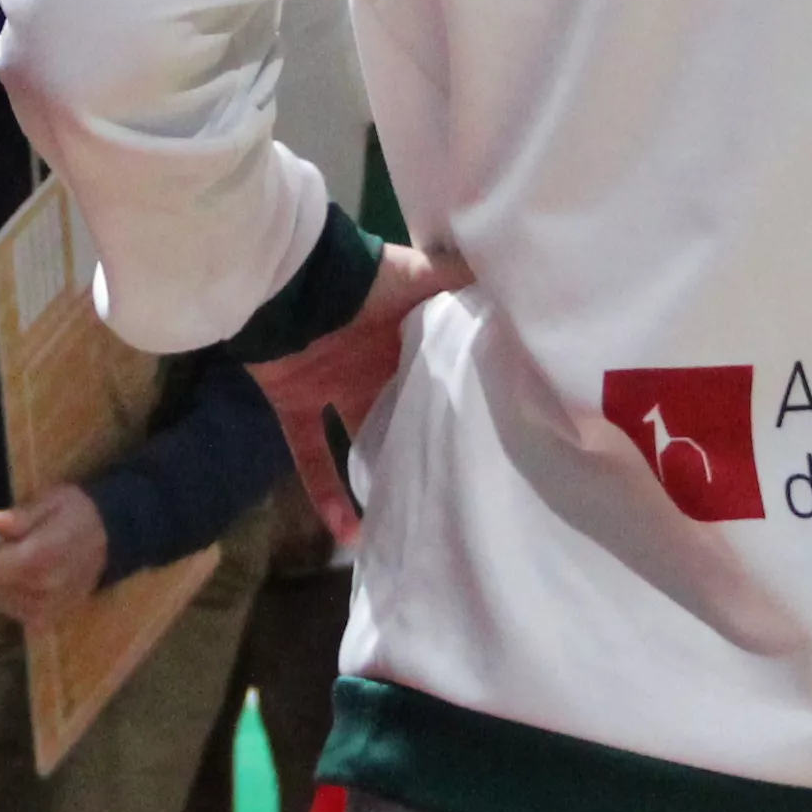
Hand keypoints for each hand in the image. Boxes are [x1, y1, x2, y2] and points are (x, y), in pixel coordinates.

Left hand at [0, 485, 111, 625]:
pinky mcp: (55, 616)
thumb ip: (21, 516)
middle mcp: (48, 586)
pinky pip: (20, 614)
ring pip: (4, 601)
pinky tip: (16, 581)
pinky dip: (11, 599)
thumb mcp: (51, 500)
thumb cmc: (78, 512)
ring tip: (5, 562)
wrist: (111, 535)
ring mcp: (52, 605)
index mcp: (46, 555)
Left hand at [253, 243, 470, 547]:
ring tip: (415, 522)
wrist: (288, 280)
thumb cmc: (364, 278)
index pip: (445, 372)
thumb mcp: (428, 275)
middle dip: (428, 444)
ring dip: (381, 478)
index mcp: (412, 334)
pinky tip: (350, 536)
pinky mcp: (297, 402)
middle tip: (463, 489)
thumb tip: (524, 292)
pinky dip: (324, 495)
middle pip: (407, 410)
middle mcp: (376, 362)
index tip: (498, 438)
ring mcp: (335, 385)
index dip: (468, 400)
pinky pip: (311, 456)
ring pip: (364, 440)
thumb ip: (469, 281)